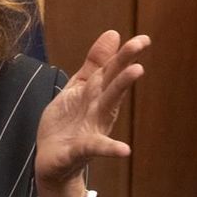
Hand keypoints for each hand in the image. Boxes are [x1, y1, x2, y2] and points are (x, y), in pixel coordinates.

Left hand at [34, 30, 148, 196]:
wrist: (52, 162)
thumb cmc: (68, 123)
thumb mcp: (78, 89)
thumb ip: (94, 64)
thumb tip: (113, 34)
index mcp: (96, 94)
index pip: (110, 71)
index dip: (124, 54)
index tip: (143, 39)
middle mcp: (98, 110)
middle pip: (112, 85)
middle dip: (125, 62)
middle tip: (141, 45)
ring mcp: (92, 130)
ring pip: (107, 107)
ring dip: (120, 88)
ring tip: (137, 71)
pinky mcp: (80, 151)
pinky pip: (95, 148)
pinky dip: (109, 149)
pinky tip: (125, 150)